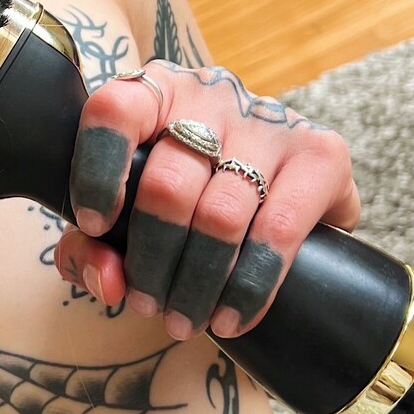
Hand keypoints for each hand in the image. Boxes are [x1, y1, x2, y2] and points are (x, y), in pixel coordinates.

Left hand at [56, 62, 359, 340]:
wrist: (285, 187)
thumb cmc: (186, 196)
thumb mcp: (127, 213)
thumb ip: (92, 248)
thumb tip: (109, 283)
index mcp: (156, 93)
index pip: (115, 113)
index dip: (97, 172)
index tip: (94, 225)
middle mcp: (212, 96)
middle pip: (168, 184)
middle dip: (151, 260)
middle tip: (146, 304)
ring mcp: (270, 121)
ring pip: (221, 215)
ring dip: (196, 284)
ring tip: (183, 320)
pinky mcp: (321, 153)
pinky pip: (280, 229)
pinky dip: (250, 286)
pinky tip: (231, 316)